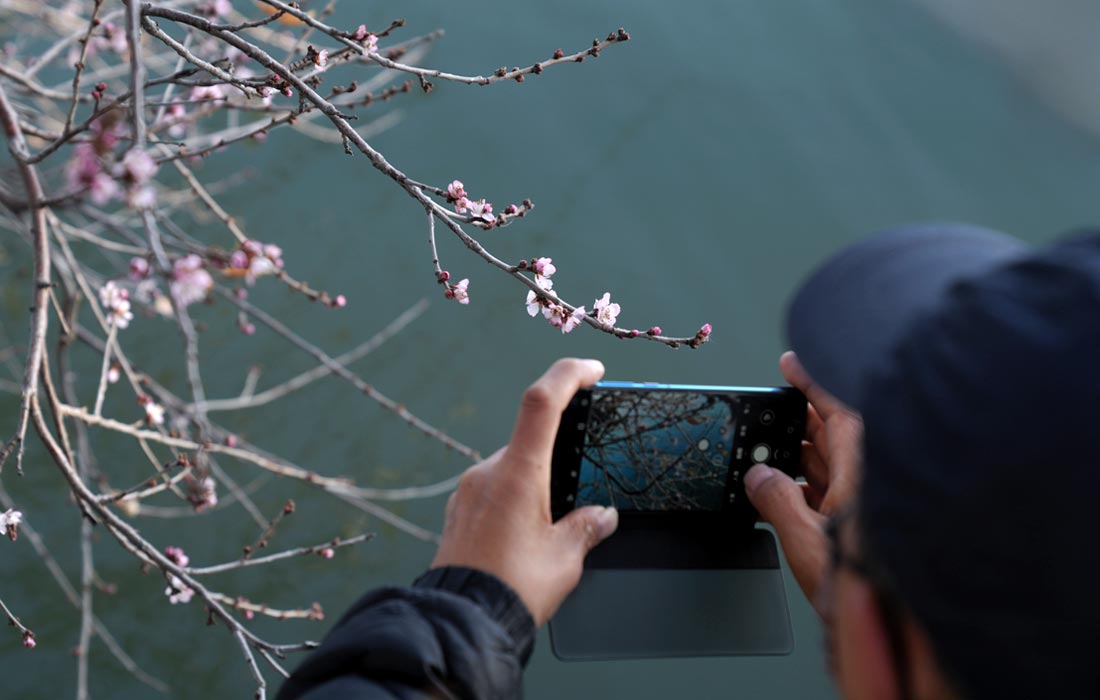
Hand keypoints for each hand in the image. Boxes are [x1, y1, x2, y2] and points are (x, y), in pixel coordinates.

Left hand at [431, 358, 619, 625]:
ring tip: (552, 530)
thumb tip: (601, 514)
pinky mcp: (458, 511)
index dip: (568, 375)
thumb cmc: (512, 589)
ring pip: (512, 469)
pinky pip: (493, 491)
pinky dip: (515, 500)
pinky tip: (526, 536)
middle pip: (530, 441)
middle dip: (559, 459)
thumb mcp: (565, 558)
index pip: (542, 401)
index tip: (592, 371)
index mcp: (517, 473)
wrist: (460, 622)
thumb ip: (586, 527)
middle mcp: (487, 472)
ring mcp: (468, 490)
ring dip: (536, 485)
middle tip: (579, 494)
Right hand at [744, 351, 862, 612]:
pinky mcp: (861, 524)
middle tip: (772, 406)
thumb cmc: (867, 589)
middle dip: (801, 419)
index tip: (792, 361)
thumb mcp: (807, 543)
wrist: (892, 629)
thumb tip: (758, 477)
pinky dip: (807, 482)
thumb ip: (777, 503)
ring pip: (832, 463)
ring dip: (801, 453)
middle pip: (835, 435)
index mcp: (863, 475)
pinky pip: (831, 489)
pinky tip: (785, 488)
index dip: (814, 382)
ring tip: (769, 447)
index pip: (839, 413)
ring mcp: (867, 503)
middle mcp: (870, 482)